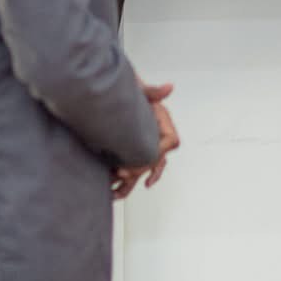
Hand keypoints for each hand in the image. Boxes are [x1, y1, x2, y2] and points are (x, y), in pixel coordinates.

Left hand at [112, 81, 179, 198]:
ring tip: (116, 192)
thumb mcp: (138, 89)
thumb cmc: (126, 89)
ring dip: (131, 182)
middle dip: (141, 168)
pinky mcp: (131, 148)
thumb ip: (152, 91)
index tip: (146, 159)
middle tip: (123, 173)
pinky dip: (126, 179)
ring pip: (144, 168)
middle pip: (157, 158)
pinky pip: (133, 167)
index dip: (160, 152)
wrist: (109, 92)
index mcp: (161, 120)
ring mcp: (144, 142)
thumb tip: (168, 88)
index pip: (171, 140)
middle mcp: (155, 133)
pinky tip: (114, 188)